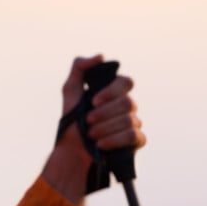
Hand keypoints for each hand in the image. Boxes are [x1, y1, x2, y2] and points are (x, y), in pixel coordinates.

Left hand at [43, 55, 145, 204]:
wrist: (71, 148)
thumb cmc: (72, 119)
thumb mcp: (70, 90)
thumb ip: (80, 68)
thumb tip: (101, 56)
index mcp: (115, 91)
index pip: (126, 82)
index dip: (111, 91)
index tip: (92, 101)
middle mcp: (128, 106)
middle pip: (128, 102)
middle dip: (104, 113)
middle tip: (87, 120)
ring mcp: (134, 123)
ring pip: (129, 120)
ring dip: (105, 127)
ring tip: (90, 134)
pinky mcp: (136, 141)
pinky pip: (134, 137)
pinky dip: (115, 140)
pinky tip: (101, 143)